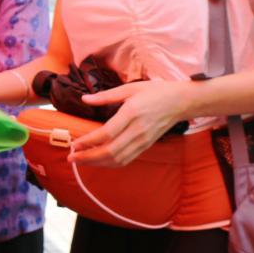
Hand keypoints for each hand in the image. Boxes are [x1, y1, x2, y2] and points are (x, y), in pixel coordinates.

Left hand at [69, 81, 192, 166]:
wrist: (182, 102)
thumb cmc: (155, 92)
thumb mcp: (129, 88)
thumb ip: (105, 96)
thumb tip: (84, 99)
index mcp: (132, 113)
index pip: (107, 133)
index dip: (89, 141)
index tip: (74, 144)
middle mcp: (137, 130)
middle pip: (110, 151)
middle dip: (88, 157)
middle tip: (71, 157)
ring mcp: (143, 141)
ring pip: (118, 159)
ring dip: (97, 163)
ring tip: (81, 161)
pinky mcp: (146, 146)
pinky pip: (126, 159)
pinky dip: (110, 163)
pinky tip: (98, 161)